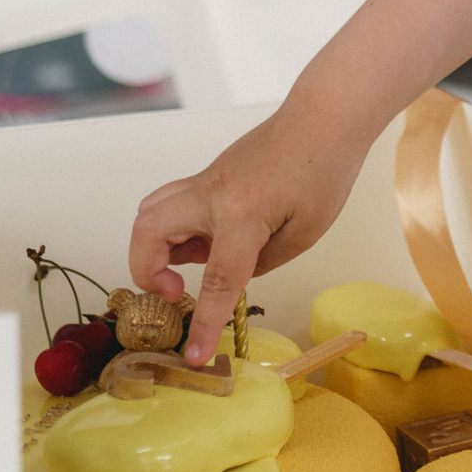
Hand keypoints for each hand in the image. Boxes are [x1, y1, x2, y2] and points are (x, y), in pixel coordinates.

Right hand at [127, 101, 371, 364]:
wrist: (325, 115)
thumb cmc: (324, 169)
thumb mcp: (306, 231)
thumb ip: (264, 261)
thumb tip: (233, 275)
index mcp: (242, 213)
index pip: (217, 281)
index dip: (203, 323)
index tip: (192, 356)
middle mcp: (212, 194)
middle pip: (148, 231)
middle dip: (146, 271)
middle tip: (176, 291)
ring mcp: (207, 180)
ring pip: (151, 210)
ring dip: (154, 247)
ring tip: (190, 265)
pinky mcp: (210, 176)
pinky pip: (174, 204)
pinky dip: (176, 229)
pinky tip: (212, 240)